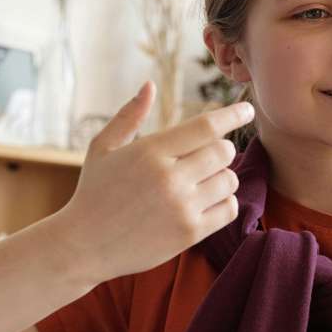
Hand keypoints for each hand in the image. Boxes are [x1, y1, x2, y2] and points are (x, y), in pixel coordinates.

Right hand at [59, 81, 254, 283]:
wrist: (83, 246)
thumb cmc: (94, 193)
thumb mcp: (103, 148)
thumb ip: (129, 115)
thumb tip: (149, 85)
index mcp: (150, 151)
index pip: (207, 126)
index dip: (233, 115)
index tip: (247, 109)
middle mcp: (170, 178)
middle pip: (225, 151)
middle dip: (221, 149)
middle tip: (206, 156)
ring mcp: (182, 207)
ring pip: (230, 180)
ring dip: (222, 176)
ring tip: (201, 181)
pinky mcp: (189, 233)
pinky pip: (229, 209)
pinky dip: (224, 202)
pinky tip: (205, 202)